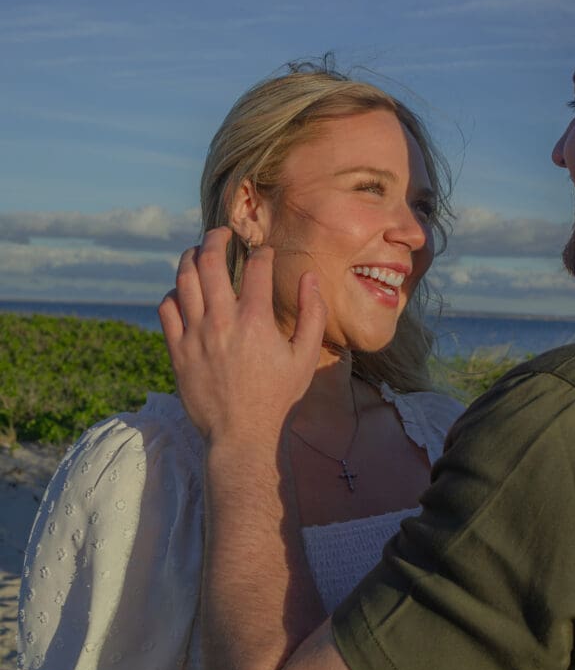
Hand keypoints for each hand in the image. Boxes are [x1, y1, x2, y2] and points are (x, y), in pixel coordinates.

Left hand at [159, 227, 326, 443]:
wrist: (240, 435)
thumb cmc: (277, 398)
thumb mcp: (306, 358)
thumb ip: (313, 314)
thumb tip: (309, 278)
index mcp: (256, 321)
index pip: (255, 267)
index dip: (261, 253)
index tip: (263, 253)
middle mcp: (222, 322)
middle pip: (210, 261)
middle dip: (216, 238)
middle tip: (222, 234)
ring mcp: (195, 335)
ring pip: (184, 279)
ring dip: (190, 258)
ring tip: (198, 252)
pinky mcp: (178, 350)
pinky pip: (167, 308)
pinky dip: (174, 293)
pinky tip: (184, 292)